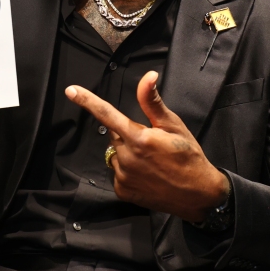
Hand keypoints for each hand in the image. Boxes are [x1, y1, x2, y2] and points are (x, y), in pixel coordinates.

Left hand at [65, 71, 228, 221]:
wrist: (198, 194)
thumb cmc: (188, 156)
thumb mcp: (174, 125)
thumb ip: (153, 102)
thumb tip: (148, 76)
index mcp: (139, 137)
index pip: (107, 114)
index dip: (88, 101)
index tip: (71, 91)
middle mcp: (127, 157)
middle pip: (114, 135)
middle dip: (127, 134)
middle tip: (151, 142)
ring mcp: (123, 176)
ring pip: (115, 154)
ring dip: (127, 153)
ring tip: (151, 160)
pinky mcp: (122, 191)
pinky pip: (117, 173)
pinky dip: (128, 170)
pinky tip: (147, 174)